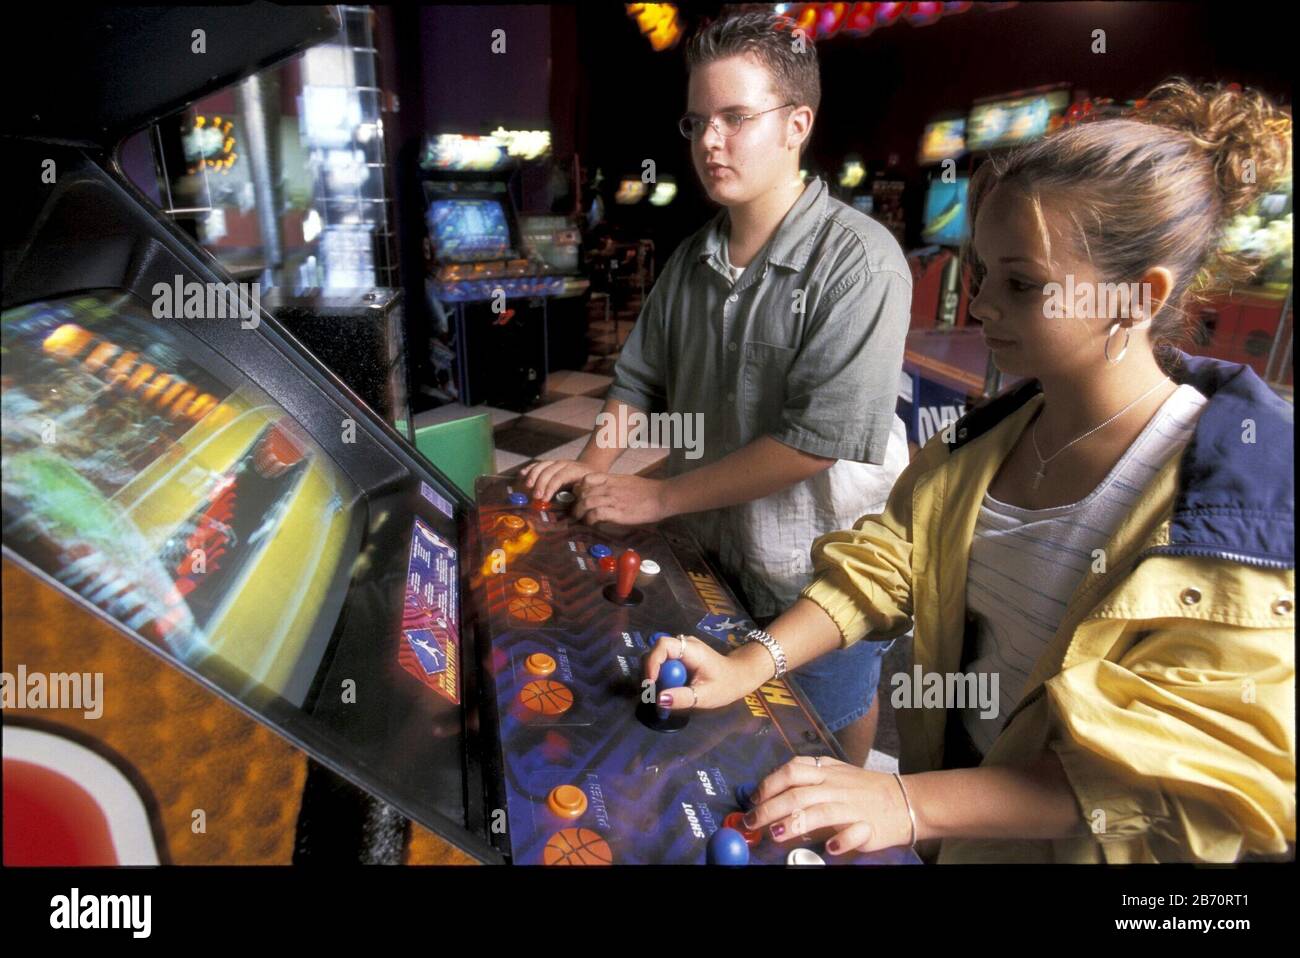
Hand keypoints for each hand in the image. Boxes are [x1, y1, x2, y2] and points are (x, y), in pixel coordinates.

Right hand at [520, 459, 594, 502]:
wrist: (593, 468)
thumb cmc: (592, 484)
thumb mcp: (592, 489)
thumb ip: (583, 496)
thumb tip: (575, 508)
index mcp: (576, 470)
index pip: (560, 477)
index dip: (551, 487)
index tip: (544, 499)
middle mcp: (566, 464)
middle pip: (549, 470)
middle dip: (541, 483)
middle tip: (535, 496)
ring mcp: (558, 463)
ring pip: (543, 465)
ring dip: (533, 475)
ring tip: (527, 486)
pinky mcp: (552, 464)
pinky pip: (539, 464)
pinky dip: (530, 469)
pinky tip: (522, 474)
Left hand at [572, 472, 669, 525]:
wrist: (662, 496)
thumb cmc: (648, 491)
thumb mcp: (628, 482)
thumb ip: (614, 485)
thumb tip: (605, 492)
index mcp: (612, 480)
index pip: (586, 479)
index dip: (579, 488)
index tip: (579, 497)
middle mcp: (610, 488)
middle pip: (582, 492)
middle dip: (576, 503)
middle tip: (576, 512)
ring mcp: (613, 499)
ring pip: (586, 502)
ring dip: (580, 513)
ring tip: (581, 519)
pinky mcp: (618, 512)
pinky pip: (596, 514)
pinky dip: (590, 520)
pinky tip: (593, 523)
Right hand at [641, 633, 764, 710]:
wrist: (739, 676)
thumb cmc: (726, 685)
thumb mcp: (705, 696)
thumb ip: (682, 697)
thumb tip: (658, 699)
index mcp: (692, 650)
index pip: (663, 645)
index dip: (652, 662)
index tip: (651, 683)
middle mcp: (684, 644)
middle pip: (657, 651)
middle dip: (651, 671)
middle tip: (652, 692)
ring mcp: (682, 648)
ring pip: (658, 657)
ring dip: (656, 674)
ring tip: (660, 692)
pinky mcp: (680, 655)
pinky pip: (664, 662)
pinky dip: (662, 675)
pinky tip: (669, 687)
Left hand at [742, 756, 915, 854]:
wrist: (905, 800)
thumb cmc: (863, 789)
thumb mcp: (834, 773)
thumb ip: (806, 779)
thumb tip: (769, 794)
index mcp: (826, 771)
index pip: (792, 771)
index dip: (769, 784)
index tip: (754, 800)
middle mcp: (836, 786)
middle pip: (798, 794)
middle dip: (770, 809)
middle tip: (752, 823)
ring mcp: (852, 806)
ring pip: (819, 811)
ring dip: (794, 824)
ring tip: (776, 835)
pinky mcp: (869, 826)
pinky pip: (853, 832)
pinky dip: (840, 840)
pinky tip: (829, 849)